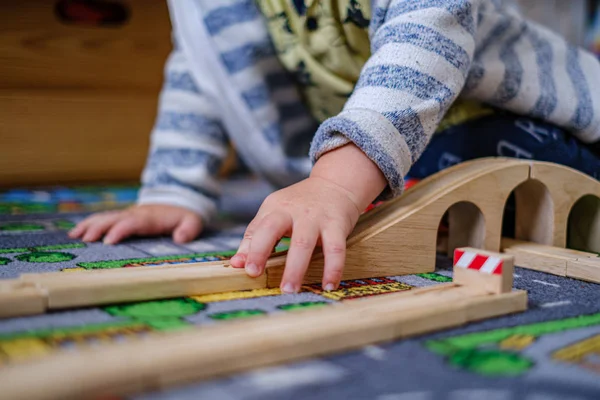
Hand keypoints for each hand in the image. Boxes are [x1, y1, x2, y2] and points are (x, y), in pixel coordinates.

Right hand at [68, 204, 202, 243]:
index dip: (120, 230)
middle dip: (98, 228)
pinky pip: (102, 220)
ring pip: (104, 217)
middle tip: (85, 240)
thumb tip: (181, 238)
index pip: (133, 223)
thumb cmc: (184, 217)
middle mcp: (134, 214)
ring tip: (74, 236)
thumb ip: (189, 229)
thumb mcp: (193, 221)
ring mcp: (126, 215)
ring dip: (89, 225)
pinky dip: (88, 224)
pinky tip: (75, 234)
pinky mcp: (121, 218)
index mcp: (150, 217)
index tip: (108, 241)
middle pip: (113, 219)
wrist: (178, 204)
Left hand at [230, 143, 386, 292]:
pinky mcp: (337, 224)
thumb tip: (236, 264)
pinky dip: (333, 268)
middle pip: (272, 229)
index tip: (247, 270)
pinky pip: (335, 249)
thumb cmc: (301, 205)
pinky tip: (329, 285)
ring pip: (303, 243)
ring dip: (295, 268)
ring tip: (289, 290)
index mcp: (274, 208)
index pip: (256, 229)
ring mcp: (315, 217)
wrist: (335, 184)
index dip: (249, 249)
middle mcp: (292, 211)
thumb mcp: (275, 213)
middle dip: (262, 252)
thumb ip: (256, 237)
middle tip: (257, 276)